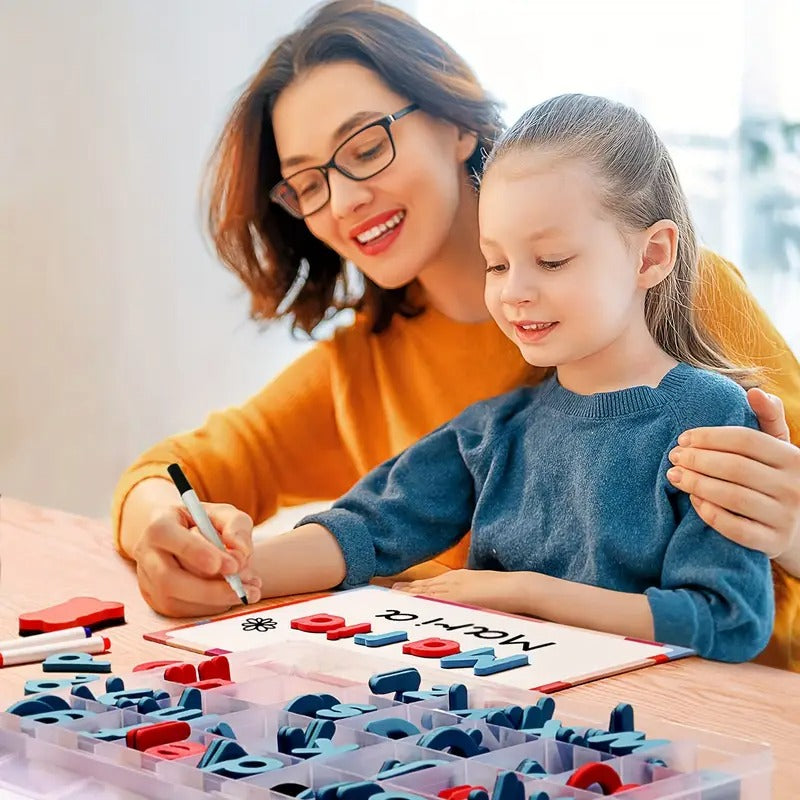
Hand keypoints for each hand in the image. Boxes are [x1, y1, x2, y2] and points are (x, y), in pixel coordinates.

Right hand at [133, 502, 261, 616]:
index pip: (168, 537)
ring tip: (247, 591)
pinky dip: (211, 608)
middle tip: (243, 588)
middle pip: (169, 579)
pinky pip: (181, 612)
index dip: (199, 553)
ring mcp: (148, 581)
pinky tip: (232, 596)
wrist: (180, 538)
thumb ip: (236, 525)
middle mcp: (147, 554)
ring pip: (174, 600)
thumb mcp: (222, 514)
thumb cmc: (203, 523)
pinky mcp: (156, 601)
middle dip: (209, 589)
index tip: (232, 565)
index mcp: (159, 525)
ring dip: (215, 601)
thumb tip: (241, 551)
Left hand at [393, 569, 525, 613]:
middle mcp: (453, 581)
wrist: (517, 588)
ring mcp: (454, 588)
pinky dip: (419, 599)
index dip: (415, 586)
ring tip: (392, 596)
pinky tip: (407, 602)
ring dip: (408, 593)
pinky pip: (433, 598)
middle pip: (425, 586)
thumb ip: (473, 595)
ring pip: (425, 590)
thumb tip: (469, 603)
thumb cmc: (506, 592)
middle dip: (407, 589)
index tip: (401, 588)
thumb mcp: (485, 590)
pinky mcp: (457, 597)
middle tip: (389, 591)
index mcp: (460, 579)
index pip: (432, 583)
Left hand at [667, 388, 799, 560]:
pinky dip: (710, 513)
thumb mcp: (780, 448)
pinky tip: (693, 501)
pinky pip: (735, 529)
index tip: (683, 438)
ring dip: (697, 484)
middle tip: (674, 457)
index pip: (745, 440)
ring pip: (733, 497)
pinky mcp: (772, 543)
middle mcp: (794, 487)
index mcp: (794, 458)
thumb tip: (754, 391)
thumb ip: (768, 419)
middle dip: (697, 460)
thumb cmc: (778, 479)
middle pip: (735, 467)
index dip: (709, 437)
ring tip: (675, 475)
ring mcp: (785, 517)